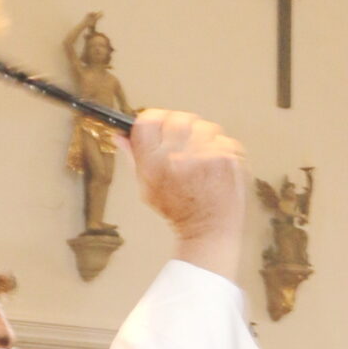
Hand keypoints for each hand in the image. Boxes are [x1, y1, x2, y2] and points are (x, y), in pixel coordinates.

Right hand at [127, 110, 247, 279]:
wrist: (209, 231)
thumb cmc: (178, 211)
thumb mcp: (146, 187)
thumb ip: (134, 156)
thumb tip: (119, 134)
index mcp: (154, 163)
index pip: (148, 120)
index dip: (154, 121)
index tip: (159, 128)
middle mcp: (178, 156)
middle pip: (176, 117)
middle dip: (179, 127)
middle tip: (183, 144)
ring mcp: (205, 155)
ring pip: (202, 124)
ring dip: (202, 136)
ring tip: (201, 157)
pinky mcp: (227, 157)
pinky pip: (222, 137)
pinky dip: (220, 147)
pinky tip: (215, 165)